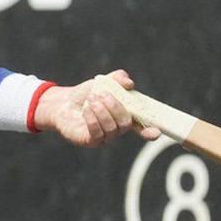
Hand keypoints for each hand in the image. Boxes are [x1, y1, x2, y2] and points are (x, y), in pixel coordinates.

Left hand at [33, 68, 160, 146]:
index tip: (156, 132)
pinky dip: (92, 118)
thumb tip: (129, 83)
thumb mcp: (103, 82)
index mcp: (125, 115)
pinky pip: (97, 133)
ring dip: (101, 111)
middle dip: (115, 107)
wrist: (64, 102)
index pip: (142, 126)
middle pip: (125, 123)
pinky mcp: (91, 141)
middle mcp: (117, 128)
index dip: (150, 130)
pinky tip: (86, 109)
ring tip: (91, 99)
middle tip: (101, 94)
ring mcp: (105, 137)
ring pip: (111, 128)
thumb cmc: (87, 93)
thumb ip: (117, 79)